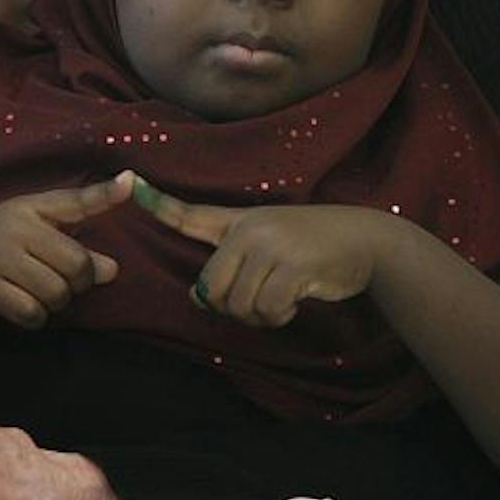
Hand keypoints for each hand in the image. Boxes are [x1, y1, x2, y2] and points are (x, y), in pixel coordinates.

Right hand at [0, 171, 132, 325]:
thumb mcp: (23, 236)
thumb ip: (68, 247)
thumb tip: (112, 269)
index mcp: (27, 208)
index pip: (74, 201)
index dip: (104, 195)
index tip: (131, 182)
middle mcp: (15, 227)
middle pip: (77, 264)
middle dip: (75, 284)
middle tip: (55, 283)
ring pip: (56, 292)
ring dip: (51, 303)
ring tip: (28, 293)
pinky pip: (32, 312)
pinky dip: (32, 317)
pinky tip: (16, 307)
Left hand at [132, 175, 389, 326]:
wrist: (369, 241)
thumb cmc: (315, 247)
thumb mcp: (270, 241)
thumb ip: (231, 264)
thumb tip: (197, 296)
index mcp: (239, 221)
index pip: (190, 214)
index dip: (157, 203)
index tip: (131, 183)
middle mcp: (250, 229)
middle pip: (211, 287)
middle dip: (232, 306)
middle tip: (263, 302)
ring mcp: (271, 245)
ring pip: (238, 304)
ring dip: (260, 315)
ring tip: (282, 299)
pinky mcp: (292, 266)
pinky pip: (266, 309)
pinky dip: (279, 316)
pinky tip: (295, 303)